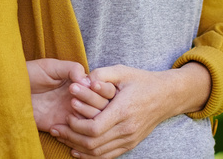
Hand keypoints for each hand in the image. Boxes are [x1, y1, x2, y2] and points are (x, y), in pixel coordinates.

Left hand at [27, 59, 116, 132]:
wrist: (11, 89)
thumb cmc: (31, 74)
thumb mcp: (51, 66)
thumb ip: (71, 69)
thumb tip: (87, 79)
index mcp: (81, 84)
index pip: (102, 91)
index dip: (98, 91)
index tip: (85, 88)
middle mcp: (80, 101)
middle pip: (101, 109)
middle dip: (91, 106)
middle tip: (72, 101)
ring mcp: (72, 115)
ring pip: (92, 126)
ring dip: (83, 122)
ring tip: (67, 112)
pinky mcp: (62, 127)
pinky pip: (76, 137)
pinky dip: (71, 135)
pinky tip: (58, 126)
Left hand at [49, 62, 210, 157]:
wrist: (167, 96)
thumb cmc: (141, 81)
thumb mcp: (121, 71)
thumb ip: (101, 74)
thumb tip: (82, 80)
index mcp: (123, 111)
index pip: (94, 128)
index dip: (76, 125)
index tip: (66, 116)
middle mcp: (127, 129)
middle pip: (93, 143)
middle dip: (71, 137)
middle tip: (55, 129)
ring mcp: (130, 139)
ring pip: (99, 153)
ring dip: (77, 148)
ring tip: (61, 138)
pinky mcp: (131, 144)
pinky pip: (108, 156)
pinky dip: (91, 157)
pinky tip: (77, 151)